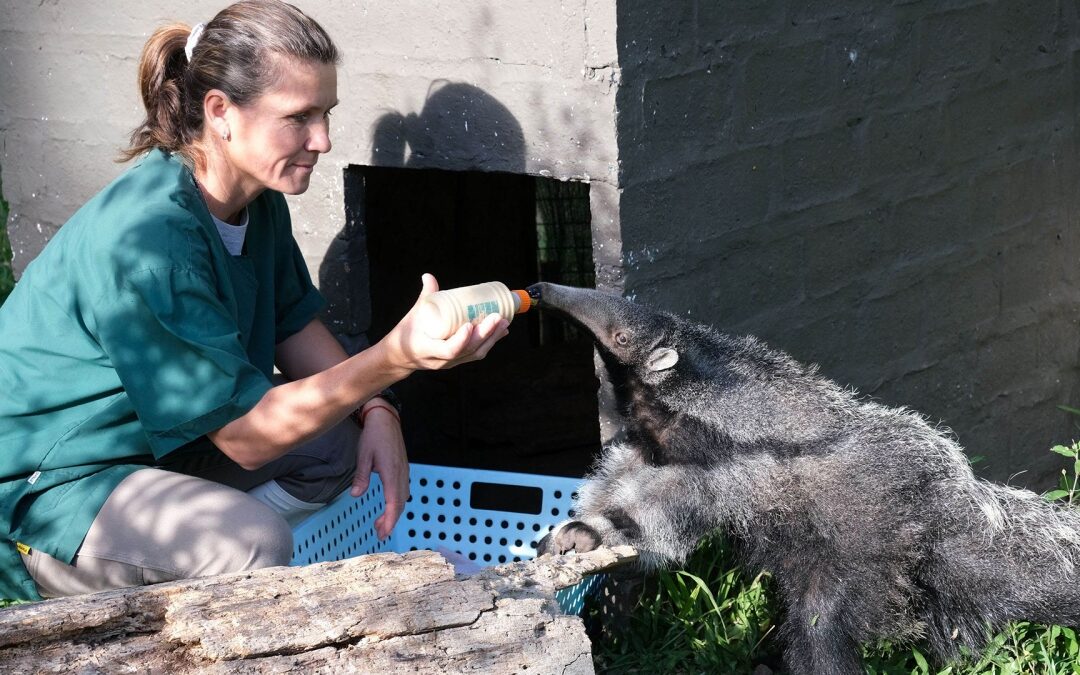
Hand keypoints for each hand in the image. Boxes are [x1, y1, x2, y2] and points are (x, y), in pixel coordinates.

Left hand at [350, 403, 408, 539]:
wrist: (385, 419)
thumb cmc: (374, 435)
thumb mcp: (363, 456)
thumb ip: (361, 477)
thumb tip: (355, 495)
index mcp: (392, 473)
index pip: (393, 503)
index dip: (389, 520)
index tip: (383, 532)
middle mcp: (401, 474)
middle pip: (400, 504)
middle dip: (391, 521)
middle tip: (379, 533)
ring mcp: (404, 471)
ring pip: (403, 497)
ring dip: (394, 512)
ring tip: (382, 523)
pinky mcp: (403, 468)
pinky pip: (403, 489)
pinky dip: (397, 502)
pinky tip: (389, 505)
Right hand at [384, 274, 509, 371]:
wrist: (402, 356)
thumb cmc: (406, 333)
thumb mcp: (413, 315)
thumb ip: (425, 296)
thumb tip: (428, 276)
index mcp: (427, 349)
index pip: (449, 350)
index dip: (461, 339)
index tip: (469, 325)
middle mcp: (441, 360)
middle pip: (468, 351)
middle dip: (485, 334)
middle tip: (497, 316)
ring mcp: (451, 363)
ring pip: (475, 354)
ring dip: (492, 338)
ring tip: (503, 322)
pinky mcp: (457, 361)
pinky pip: (476, 354)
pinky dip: (490, 342)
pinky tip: (500, 331)